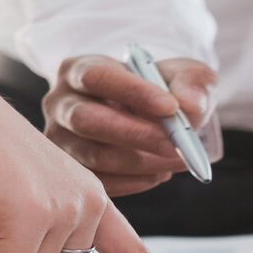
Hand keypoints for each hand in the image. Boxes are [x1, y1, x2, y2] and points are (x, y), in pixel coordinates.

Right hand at [42, 54, 221, 195]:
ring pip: (95, 157)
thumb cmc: (159, 89)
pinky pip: (100, 183)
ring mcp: (61, 141)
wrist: (147, 116)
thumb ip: (191, 81)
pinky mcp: (71, 172)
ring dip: (143, 163)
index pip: (96, 76)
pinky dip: (135, 182)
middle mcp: (60, 104)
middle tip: (177, 146)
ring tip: (177, 159)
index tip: (171, 107)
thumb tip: (190, 104)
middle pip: (86, 120)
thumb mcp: (182, 74)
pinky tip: (159, 173)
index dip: (133, 92)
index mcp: (78, 69)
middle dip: (136, 135)